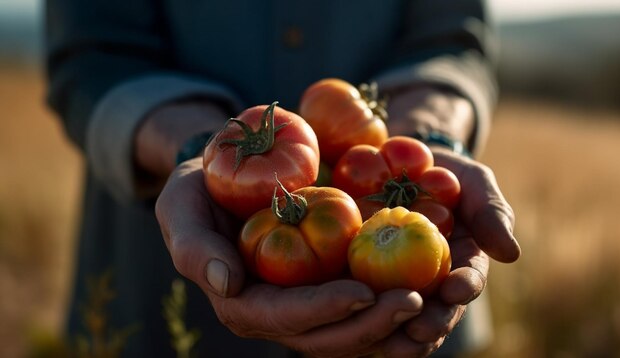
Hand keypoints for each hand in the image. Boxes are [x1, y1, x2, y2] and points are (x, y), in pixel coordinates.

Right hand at [156, 158, 426, 356]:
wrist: (227, 172)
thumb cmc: (198, 187)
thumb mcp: (181, 206)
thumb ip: (194, 247)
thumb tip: (227, 285)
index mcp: (243, 302)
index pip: (284, 318)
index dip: (324, 311)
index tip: (363, 291)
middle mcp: (278, 312)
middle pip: (328, 336)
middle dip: (371, 325)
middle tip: (415, 300)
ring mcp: (308, 300)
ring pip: (354, 330)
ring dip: (392, 322)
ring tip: (432, 298)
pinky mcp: (330, 282)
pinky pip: (366, 304)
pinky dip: (396, 303)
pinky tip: (430, 286)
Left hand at [380, 86, 519, 354]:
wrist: (399, 163)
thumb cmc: (444, 173)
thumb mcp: (473, 182)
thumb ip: (491, 212)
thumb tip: (510, 254)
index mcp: (460, 264)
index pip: (466, 281)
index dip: (464, 288)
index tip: (456, 289)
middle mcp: (431, 281)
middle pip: (434, 310)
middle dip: (430, 324)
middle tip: (419, 329)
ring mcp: (395, 281)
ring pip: (399, 316)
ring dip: (396, 332)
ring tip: (388, 342)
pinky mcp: (362, 276)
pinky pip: (361, 299)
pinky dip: (358, 312)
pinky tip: (350, 319)